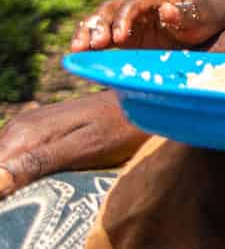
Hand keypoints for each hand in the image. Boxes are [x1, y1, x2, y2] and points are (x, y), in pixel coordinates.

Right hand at [0, 93, 146, 198]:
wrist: (144, 99)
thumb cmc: (121, 126)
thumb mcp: (83, 148)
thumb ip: (39, 162)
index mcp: (24, 133)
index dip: (5, 186)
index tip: (29, 191)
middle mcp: (18, 127)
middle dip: (10, 183)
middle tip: (45, 188)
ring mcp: (27, 127)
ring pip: (5, 160)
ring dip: (17, 178)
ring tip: (48, 184)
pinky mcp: (38, 130)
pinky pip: (18, 155)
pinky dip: (25, 170)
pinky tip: (44, 178)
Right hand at [70, 0, 221, 51]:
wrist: (201, 22)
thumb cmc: (201, 17)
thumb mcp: (197, 16)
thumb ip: (183, 14)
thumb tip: (167, 9)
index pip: (132, 5)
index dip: (123, 19)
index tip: (119, 37)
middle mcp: (135, 7)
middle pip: (109, 10)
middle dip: (99, 25)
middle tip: (94, 45)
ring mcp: (127, 20)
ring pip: (100, 21)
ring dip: (87, 32)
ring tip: (77, 49)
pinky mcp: (122, 36)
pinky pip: (101, 36)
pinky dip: (88, 42)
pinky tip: (78, 54)